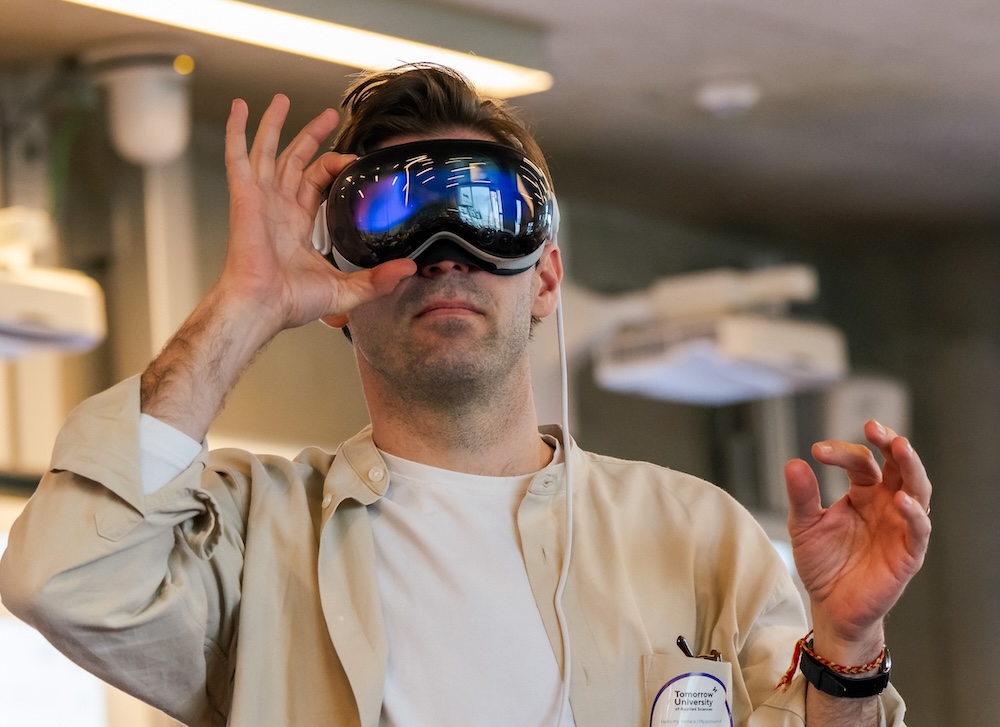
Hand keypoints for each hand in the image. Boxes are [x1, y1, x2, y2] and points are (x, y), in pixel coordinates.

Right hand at [220, 94, 414, 336]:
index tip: (354, 159)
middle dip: (312, 136)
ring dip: (276, 124)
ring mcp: (260, 200)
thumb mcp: (346, 290)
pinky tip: (239, 108)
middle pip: (296, 161)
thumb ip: (378, 279)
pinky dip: (236, 131)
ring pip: (269, 152)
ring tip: (283, 99)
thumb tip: (409, 269)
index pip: (317, 183)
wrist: (263, 305)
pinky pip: (238, 157)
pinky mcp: (245, 196)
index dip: (335, 167)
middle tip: (330, 116)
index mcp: (298, 225)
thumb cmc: (291, 302)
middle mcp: (279, 208)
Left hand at [784, 420, 930, 662]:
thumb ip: (802, 496)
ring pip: (916, 490)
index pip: (861, 462)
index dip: (841, 452)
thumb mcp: (804, 526)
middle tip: (874, 427)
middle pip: (898, 466)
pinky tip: (900, 499)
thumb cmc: (823, 563)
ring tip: (899, 446)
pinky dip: (913, 513)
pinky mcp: (908, 553)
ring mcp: (900, 527)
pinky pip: (918, 529)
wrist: (831, 606)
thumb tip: (793, 463)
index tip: (816, 451)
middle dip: (890, 443)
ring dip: (911, 467)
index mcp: (863, 493)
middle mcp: (886, 504)